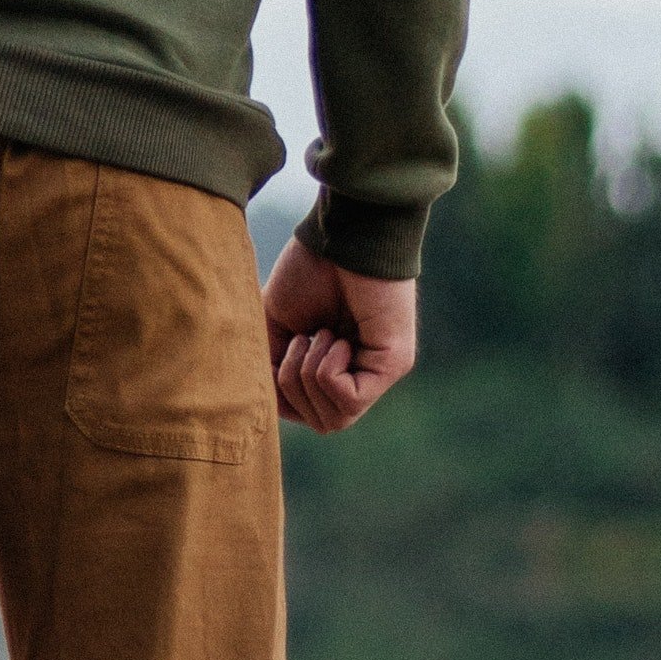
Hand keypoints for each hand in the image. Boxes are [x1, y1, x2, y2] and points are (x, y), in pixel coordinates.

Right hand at [263, 234, 416, 432]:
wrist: (339, 236)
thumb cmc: (309, 270)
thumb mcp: (276, 326)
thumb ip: (272, 366)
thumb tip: (267, 403)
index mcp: (336, 365)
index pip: (308, 413)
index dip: (284, 395)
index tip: (283, 347)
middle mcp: (362, 372)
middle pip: (322, 423)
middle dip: (293, 388)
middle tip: (301, 340)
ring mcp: (379, 371)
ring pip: (334, 419)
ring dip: (309, 375)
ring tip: (320, 333)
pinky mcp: (394, 364)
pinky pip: (350, 399)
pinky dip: (329, 370)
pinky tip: (338, 337)